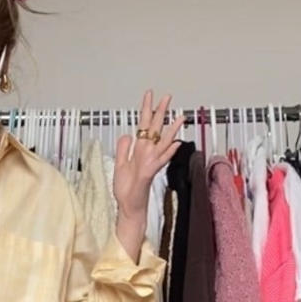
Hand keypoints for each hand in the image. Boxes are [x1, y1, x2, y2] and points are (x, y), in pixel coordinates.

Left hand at [113, 90, 183, 222]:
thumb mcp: (120, 164)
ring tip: (180, 117)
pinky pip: (160, 160)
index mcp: (139, 151)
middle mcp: (147, 154)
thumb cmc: (126, 189)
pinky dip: (167, 152)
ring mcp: (150, 163)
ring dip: (171, 129)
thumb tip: (127, 134)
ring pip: (163, 142)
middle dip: (160, 112)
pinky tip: (175, 144)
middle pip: (155, 129)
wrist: (129, 206)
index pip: (144, 126)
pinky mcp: (149, 173)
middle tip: (167, 96)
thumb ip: (123, 148)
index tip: (149, 95)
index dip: (146, 110)